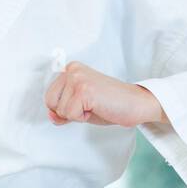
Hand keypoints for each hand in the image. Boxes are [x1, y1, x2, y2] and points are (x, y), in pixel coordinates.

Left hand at [45, 62, 168, 127]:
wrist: (136, 103)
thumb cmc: (112, 104)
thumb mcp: (81, 106)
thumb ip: (63, 110)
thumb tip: (51, 115)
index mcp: (71, 69)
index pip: (50, 97)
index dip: (66, 108)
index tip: (86, 103)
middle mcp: (72, 70)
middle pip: (51, 102)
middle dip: (69, 111)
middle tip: (91, 105)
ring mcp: (77, 79)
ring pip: (61, 110)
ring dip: (78, 115)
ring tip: (96, 106)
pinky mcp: (83, 90)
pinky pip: (71, 115)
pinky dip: (84, 118)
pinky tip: (98, 107)